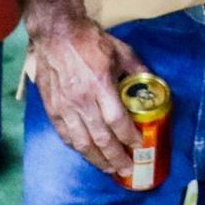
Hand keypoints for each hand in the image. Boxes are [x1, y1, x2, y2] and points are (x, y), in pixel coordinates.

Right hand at [28, 14, 149, 176]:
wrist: (56, 34)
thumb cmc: (89, 40)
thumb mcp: (121, 50)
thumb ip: (138, 70)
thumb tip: (152, 84)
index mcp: (100, 85)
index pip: (117, 121)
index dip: (129, 137)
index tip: (140, 145)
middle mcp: (81, 100)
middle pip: (100, 139)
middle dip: (115, 157)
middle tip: (127, 169)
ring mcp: (65, 107)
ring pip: (81, 142)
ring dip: (97, 159)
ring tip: (109, 169)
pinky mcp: (52, 108)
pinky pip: (65, 135)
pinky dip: (78, 148)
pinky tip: (87, 154)